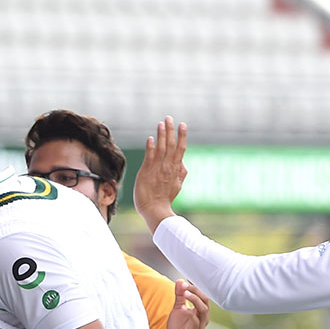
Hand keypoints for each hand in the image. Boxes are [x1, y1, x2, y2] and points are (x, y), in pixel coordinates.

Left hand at [134, 116, 186, 231]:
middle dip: (171, 130)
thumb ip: (181, 173)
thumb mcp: (177, 186)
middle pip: (171, 145)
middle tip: (169, 117)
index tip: (183, 125)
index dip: (182, 136)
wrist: (155, 210)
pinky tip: (151, 138)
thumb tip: (183, 163)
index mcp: (176, 170)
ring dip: (162, 135)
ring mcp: (157, 169)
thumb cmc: (164, 199)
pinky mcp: (146, 172)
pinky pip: (150, 157)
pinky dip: (151, 148)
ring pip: (161, 148)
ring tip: (161, 123)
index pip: (180, 149)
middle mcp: (168, 167)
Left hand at [166, 280, 210, 328]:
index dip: (196, 287)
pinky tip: (189, 310)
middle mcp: (202, 317)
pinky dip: (194, 316)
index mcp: (200, 310)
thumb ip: (180, 296)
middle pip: (205, 301)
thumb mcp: (178, 309)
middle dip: (196, 291)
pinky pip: (196, 324)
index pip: (202, 295)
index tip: (187, 279)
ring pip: (203, 311)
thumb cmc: (179, 328)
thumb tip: (180, 281)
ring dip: (195, 300)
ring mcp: (199, 326)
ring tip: (186, 293)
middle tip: (185, 284)